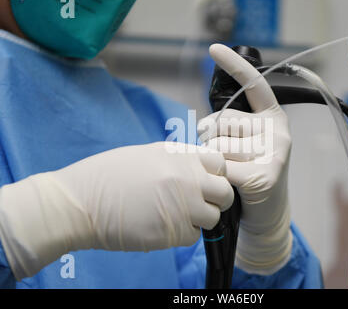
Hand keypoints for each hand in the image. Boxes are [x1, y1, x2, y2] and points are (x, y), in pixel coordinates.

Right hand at [0, 142, 233, 279]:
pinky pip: (193, 236)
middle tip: (199, 204)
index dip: (216, 175)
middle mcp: (186, 178)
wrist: (80, 202)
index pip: (220, 163)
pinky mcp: (172, 232)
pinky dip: (183, 234)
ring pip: (213, 217)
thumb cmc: (107, 176)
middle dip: (217, 200)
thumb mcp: (146, 154)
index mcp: (179, 156)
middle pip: (225, 193)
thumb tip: (196, 170)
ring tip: (178, 216)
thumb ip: (176, 160)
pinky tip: (164, 227)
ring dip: (201, 219)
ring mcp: (182, 206)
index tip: (206, 182)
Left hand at [198, 44, 292, 274]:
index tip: (214, 48)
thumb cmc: (248, 175)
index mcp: (272, 117)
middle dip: (210, 138)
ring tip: (230, 173)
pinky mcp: (266, 175)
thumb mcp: (243, 144)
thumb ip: (229, 127)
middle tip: (223, 157)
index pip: (253, 85)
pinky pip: (222, 168)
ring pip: (218, 146)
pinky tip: (232, 187)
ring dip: (213, 161)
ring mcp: (274, 152)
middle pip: (222, 121)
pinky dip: (218, 179)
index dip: (234, 65)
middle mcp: (277, 130)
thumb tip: (204, 125)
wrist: (265, 214)